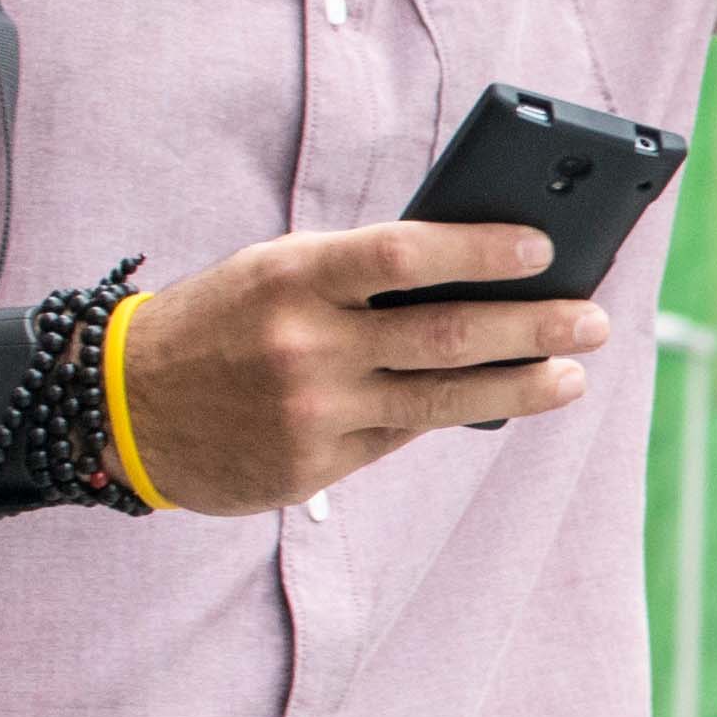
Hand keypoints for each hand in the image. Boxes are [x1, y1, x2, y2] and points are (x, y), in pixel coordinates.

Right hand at [113, 221, 609, 512]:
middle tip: (593, 321)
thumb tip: (474, 272)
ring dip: (520, 387)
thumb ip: (357, 274)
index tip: (544, 249)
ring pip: (439, 399)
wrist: (123, 408)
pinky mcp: (313, 467)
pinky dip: (452, 413)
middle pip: (444, 335)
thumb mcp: (274, 271)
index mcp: (293, 276)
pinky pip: (401, 435)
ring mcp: (312, 412)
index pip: (404, 255)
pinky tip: (497, 401)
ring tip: (572, 375)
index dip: (480, 250)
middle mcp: (305, 345)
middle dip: (532, 328)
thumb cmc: (222, 320)